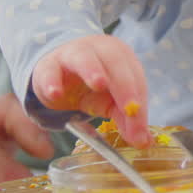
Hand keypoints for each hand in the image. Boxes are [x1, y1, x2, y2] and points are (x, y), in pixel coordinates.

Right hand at [31, 34, 149, 146]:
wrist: (58, 74)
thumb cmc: (92, 87)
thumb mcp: (110, 103)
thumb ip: (126, 119)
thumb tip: (143, 142)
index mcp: (123, 58)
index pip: (136, 79)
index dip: (139, 103)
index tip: (139, 129)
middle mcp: (102, 51)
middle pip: (117, 65)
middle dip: (124, 87)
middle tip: (129, 108)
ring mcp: (74, 55)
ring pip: (85, 58)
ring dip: (93, 70)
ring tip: (99, 84)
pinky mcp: (49, 65)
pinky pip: (50, 71)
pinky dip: (52, 82)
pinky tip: (55, 94)